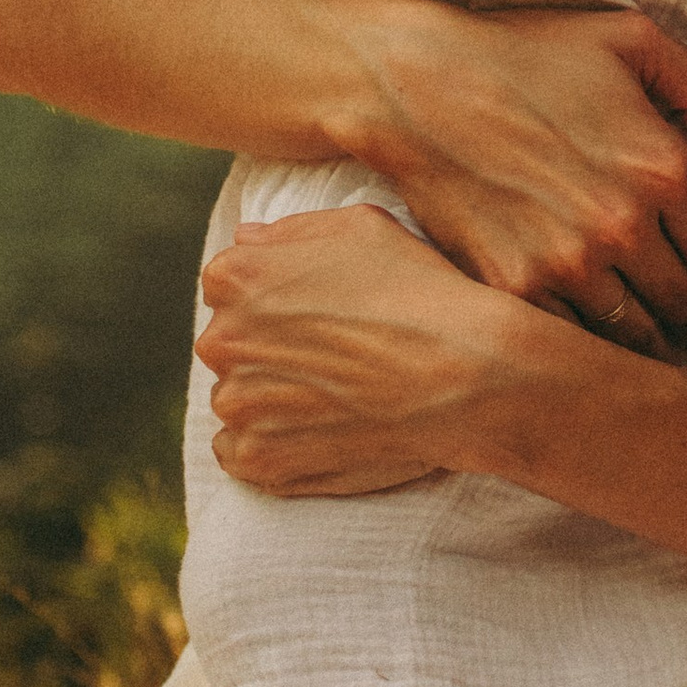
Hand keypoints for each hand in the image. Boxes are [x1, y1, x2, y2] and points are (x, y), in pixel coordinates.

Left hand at [196, 208, 522, 494]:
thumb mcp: (361, 228)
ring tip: (335, 397)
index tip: (316, 316)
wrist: (464, 374)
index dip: (276, 300)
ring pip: (237, 397)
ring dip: (271, 398)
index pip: (230, 287)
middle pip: (231, 343)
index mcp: (236, 277)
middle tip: (332, 358)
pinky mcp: (258, 458)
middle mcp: (222, 338)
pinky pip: (238, 452)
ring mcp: (238, 404)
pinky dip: (268, 445)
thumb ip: (290, 232)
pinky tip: (315, 432)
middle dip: (270, 349)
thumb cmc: (418, 293)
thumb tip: (247, 241)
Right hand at [330, 0, 686, 357]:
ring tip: (650, 352)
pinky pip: (569, 338)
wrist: (417, 85)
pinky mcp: (513, 285)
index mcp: (662, 169)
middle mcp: (622, 226)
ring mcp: (566, 263)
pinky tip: (589, 346)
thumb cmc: (523, 54)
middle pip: (679, 304)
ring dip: (646, 346)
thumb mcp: (629, 37)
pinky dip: (585, 348)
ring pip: (629, 333)